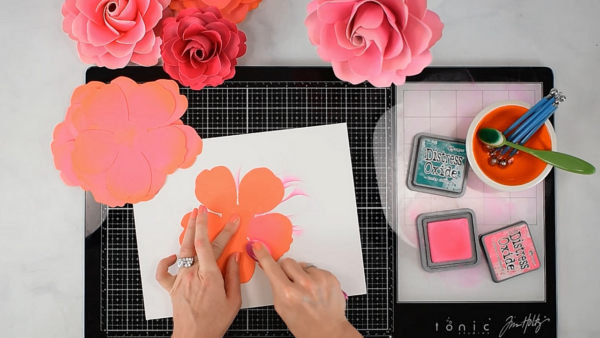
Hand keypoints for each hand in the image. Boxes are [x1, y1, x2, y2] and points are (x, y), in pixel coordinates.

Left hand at [156, 206, 241, 337]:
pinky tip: (173, 255)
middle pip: (195, 242)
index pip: (212, 245)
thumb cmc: (214, 322)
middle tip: (203, 208)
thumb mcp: (233, 300)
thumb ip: (233, 275)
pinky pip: (164, 272)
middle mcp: (193, 274)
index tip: (230, 219)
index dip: (221, 229)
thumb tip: (234, 256)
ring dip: (187, 233)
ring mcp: (181, 280)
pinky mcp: (172, 288)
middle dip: (200, 223)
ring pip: (182, 251)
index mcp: (210, 276)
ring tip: (192, 219)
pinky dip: (166, 261)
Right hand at [251, 242, 361, 337]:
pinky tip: (316, 290)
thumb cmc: (303, 324)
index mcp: (287, 294)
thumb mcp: (282, 307)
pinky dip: (314, 278)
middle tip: (291, 282)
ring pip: (302, 265)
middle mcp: (303, 285)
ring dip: (302, 274)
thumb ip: (276, 286)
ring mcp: (318, 280)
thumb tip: (269, 267)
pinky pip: (315, 269)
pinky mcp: (329, 277)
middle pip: (288, 262)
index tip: (258, 246)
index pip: (272, 267)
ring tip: (307, 290)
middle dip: (286, 270)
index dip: (264, 255)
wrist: (327, 331)